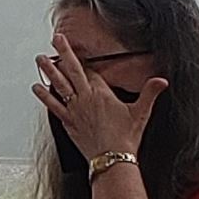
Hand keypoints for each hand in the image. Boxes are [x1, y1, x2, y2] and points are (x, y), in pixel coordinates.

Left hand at [35, 33, 165, 163]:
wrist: (111, 159)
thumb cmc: (125, 138)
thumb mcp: (141, 113)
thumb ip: (150, 93)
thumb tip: (162, 81)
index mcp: (102, 93)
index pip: (91, 71)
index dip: (85, 60)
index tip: (78, 49)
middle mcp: (85, 99)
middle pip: (73, 70)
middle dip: (64, 52)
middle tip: (57, 38)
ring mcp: (74, 110)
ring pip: (59, 85)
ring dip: (49, 71)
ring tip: (40, 59)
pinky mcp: (68, 122)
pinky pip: (53, 105)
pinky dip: (44, 96)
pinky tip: (36, 87)